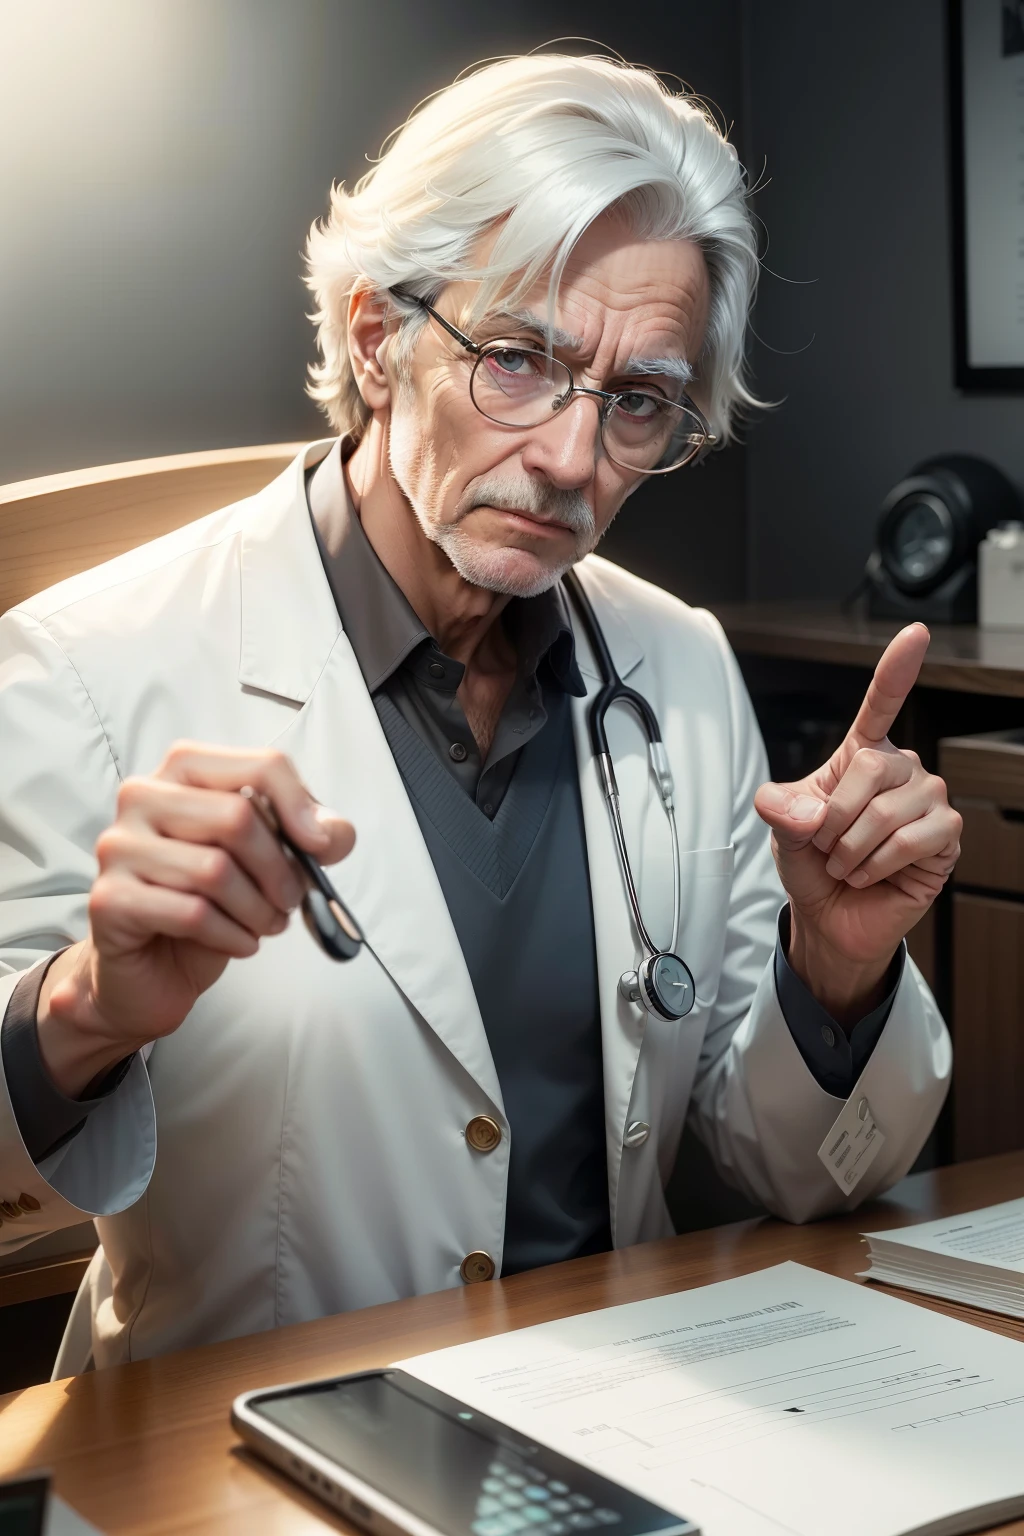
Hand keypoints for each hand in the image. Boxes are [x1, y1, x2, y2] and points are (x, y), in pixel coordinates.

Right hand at [37, 743, 354, 1097]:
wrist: (152, 969)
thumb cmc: (208, 903)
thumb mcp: (268, 863)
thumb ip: (308, 838)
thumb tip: (332, 832)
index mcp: (184, 772)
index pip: (259, 763)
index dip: (300, 804)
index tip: (319, 845)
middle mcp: (143, 796)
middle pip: (237, 817)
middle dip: (279, 869)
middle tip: (290, 900)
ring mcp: (119, 846)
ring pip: (215, 870)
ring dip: (258, 909)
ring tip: (266, 924)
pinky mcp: (110, 899)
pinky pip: (192, 914)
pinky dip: (232, 935)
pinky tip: (239, 942)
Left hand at [753, 625, 961, 1023]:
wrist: (831, 916)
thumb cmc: (812, 864)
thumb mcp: (781, 830)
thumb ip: (780, 810)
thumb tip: (800, 810)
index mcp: (861, 755)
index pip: (882, 704)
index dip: (898, 669)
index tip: (916, 635)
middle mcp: (901, 770)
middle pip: (871, 767)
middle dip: (834, 817)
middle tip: (826, 843)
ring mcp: (927, 801)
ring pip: (889, 810)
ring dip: (853, 846)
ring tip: (846, 862)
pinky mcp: (945, 836)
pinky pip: (913, 839)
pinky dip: (878, 862)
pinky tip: (871, 872)